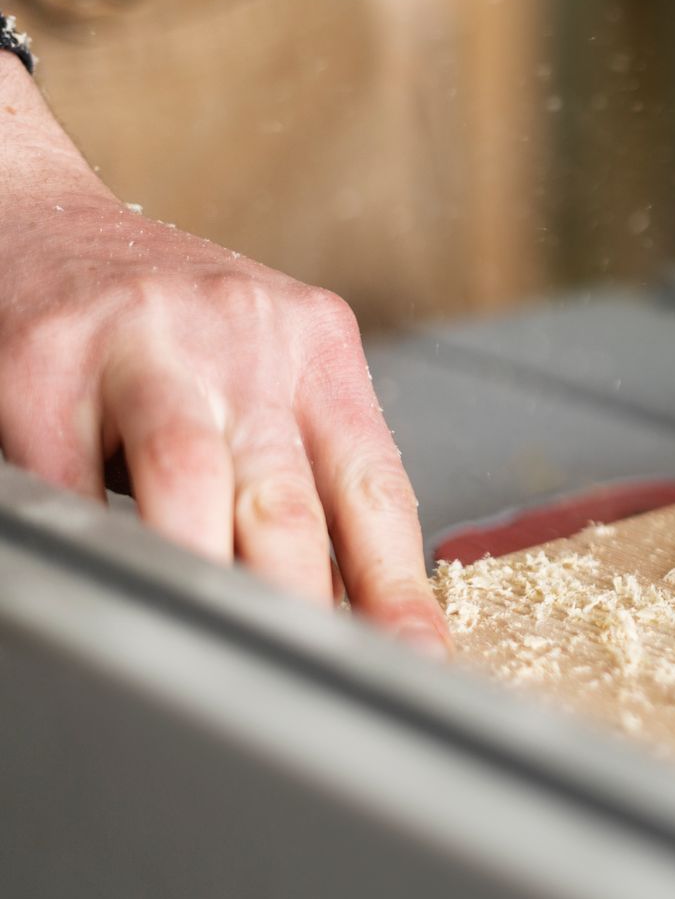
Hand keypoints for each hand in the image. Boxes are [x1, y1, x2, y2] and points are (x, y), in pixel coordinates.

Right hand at [0, 76, 445, 650]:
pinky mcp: (44, 368)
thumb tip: (357, 597)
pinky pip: (73, 484)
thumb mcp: (263, 360)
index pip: (375, 485)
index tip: (413, 657)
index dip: (396, 586)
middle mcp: (241, 340)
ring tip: (223, 657)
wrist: (34, 215)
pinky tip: (123, 586)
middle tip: (316, 682)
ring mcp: (141, 349)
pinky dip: (99, 545)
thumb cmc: (166, 315)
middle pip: (287, 501)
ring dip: (208, 582)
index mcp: (315, 346)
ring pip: (189, 486)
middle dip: (304, 609)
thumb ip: (305, 461)